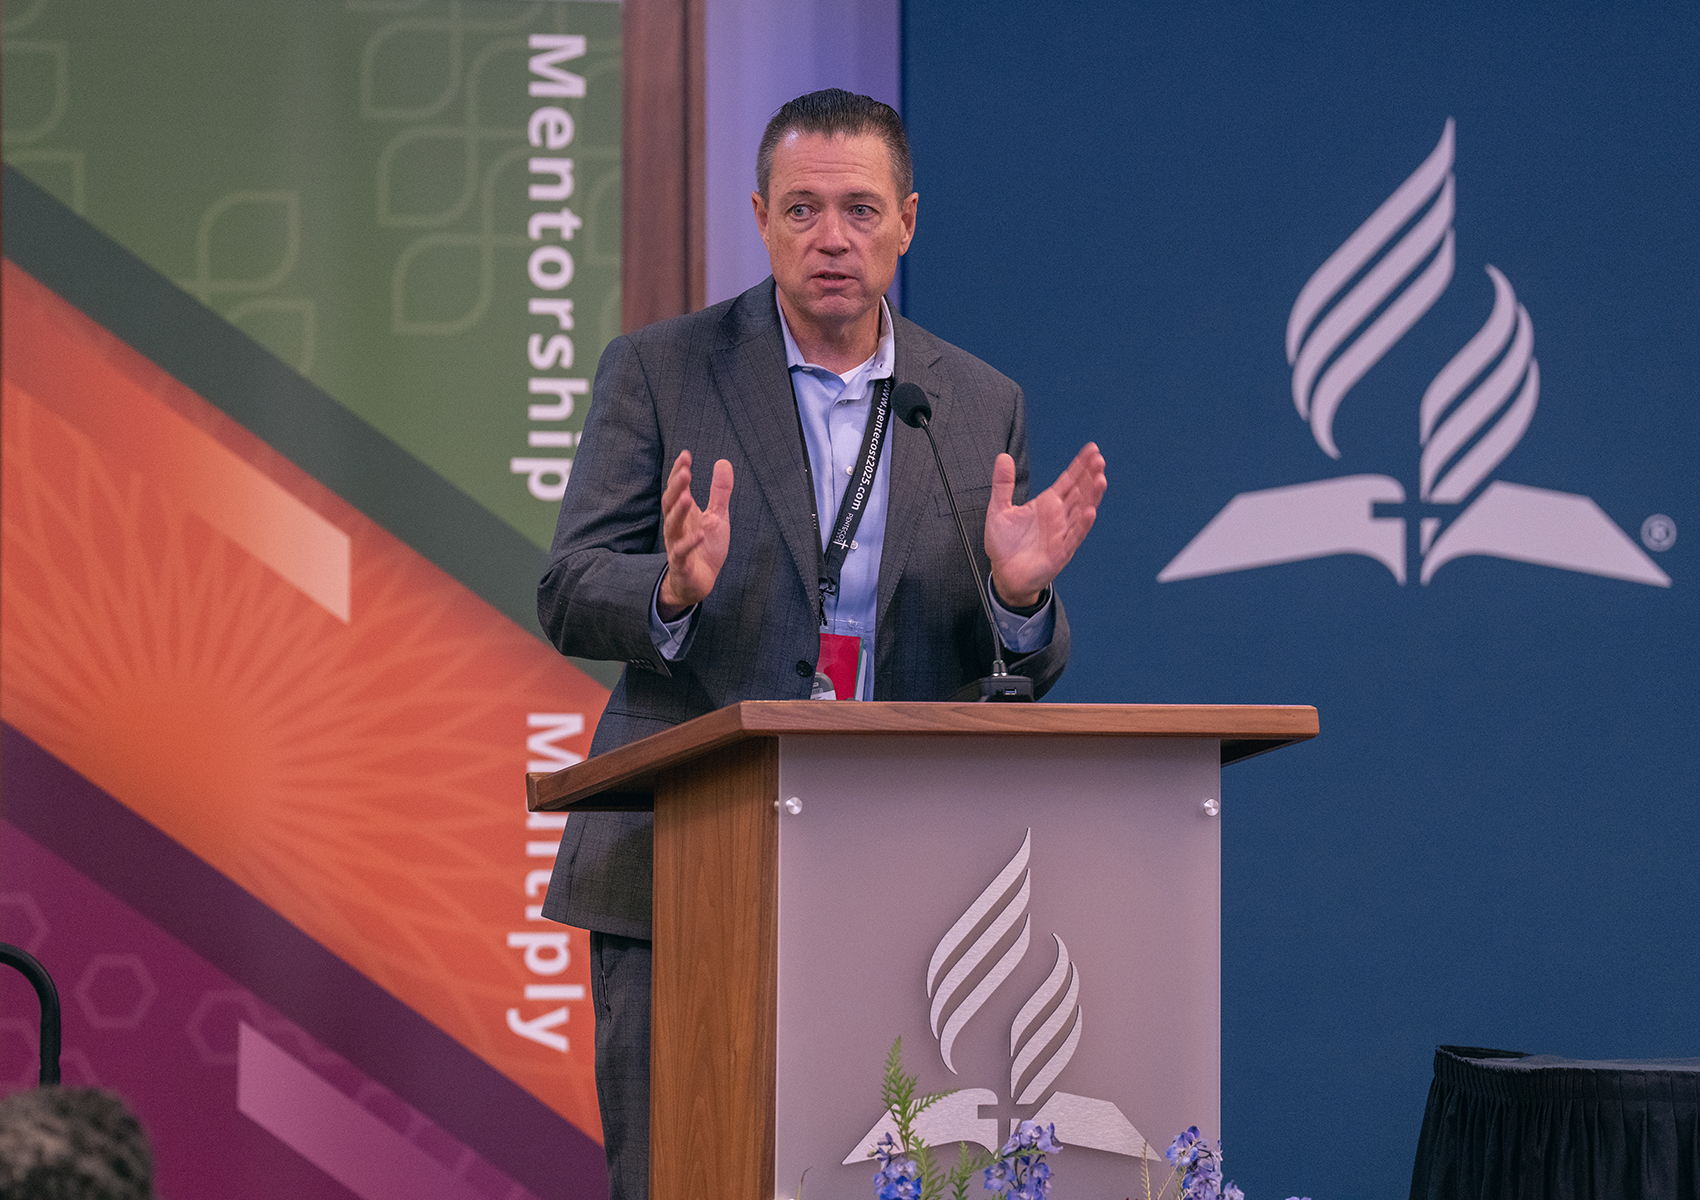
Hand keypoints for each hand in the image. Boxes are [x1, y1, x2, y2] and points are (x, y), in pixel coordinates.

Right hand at [656, 450, 733, 618]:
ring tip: (687, 497)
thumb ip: (720, 491)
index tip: (685, 455)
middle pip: (671, 504)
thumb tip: (723, 461)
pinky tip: (700, 534)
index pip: (678, 489)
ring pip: (672, 526)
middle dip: (676, 488)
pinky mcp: (682, 565)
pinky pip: (681, 553)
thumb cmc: (705, 547)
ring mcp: (677, 545)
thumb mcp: (717, 516)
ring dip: (678, 512)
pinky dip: (689, 543)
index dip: (679, 472)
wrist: (699, 582)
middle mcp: (677, 527)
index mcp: (684, 514)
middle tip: (685, 471)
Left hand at [984, 442, 1106, 606]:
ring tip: (1100, 479)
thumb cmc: (1004, 545)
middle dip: (1090, 476)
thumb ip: (1002, 484)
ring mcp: (1062, 533)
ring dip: (1091, 496)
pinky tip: (1090, 511)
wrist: (1004, 575)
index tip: (1092, 449)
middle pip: (1080, 492)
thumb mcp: (998, 510)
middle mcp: (1059, 516)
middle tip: (1098, 459)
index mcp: (1047, 504)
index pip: (1069, 480)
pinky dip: (1082, 524)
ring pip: (1081, 511)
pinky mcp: (1060, 552)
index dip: (1080, 465)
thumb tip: (1003, 457)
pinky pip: (1074, 536)